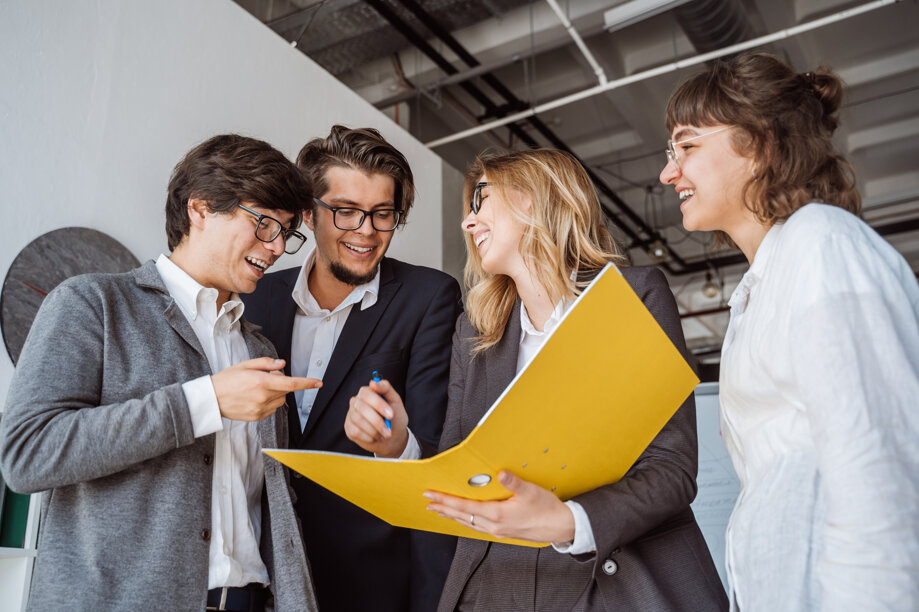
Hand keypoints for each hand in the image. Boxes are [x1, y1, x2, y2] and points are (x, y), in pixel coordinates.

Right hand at [211, 357, 320, 420]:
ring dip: (276, 393)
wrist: (211, 399)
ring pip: (281, 400)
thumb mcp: (245, 365)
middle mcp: (263, 397)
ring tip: (258, 388)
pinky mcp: (257, 417)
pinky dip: (269, 402)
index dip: (307, 383)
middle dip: (281, 382)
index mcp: (261, 382)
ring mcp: (260, 409)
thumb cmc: (226, 380)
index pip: (291, 383)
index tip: (319, 383)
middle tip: (265, 377)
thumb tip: (282, 364)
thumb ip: (266, 363)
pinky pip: (272, 409)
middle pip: (286, 390)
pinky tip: (255, 398)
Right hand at [344, 377, 408, 457]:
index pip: (367, 394)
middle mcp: (357, 401)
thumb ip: (386, 388)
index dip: (379, 404)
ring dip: (374, 430)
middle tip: (388, 431)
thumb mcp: (395, 401)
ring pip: (358, 420)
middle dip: (377, 421)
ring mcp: (351, 414)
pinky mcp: (349, 427)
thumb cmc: (394, 417)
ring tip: (385, 435)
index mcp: (367, 392)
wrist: (392, 437)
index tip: (391, 415)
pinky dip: (368, 437)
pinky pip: (356, 431)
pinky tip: (375, 437)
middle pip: (362, 408)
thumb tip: (374, 382)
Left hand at [423, 470, 574, 543]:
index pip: (464, 507)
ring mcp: (498, 531)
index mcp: (497, 515)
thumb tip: (500, 473)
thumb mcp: (531, 491)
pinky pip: (478, 527)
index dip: (446, 500)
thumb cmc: (547, 509)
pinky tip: (464, 518)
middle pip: (462, 517)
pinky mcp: (503, 532)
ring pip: (469, 523)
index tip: (431, 495)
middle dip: (444, 508)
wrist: (562, 527)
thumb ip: (513, 482)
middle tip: (428, 502)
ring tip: (440, 510)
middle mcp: (494, 526)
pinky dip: (466, 521)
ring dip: (453, 516)